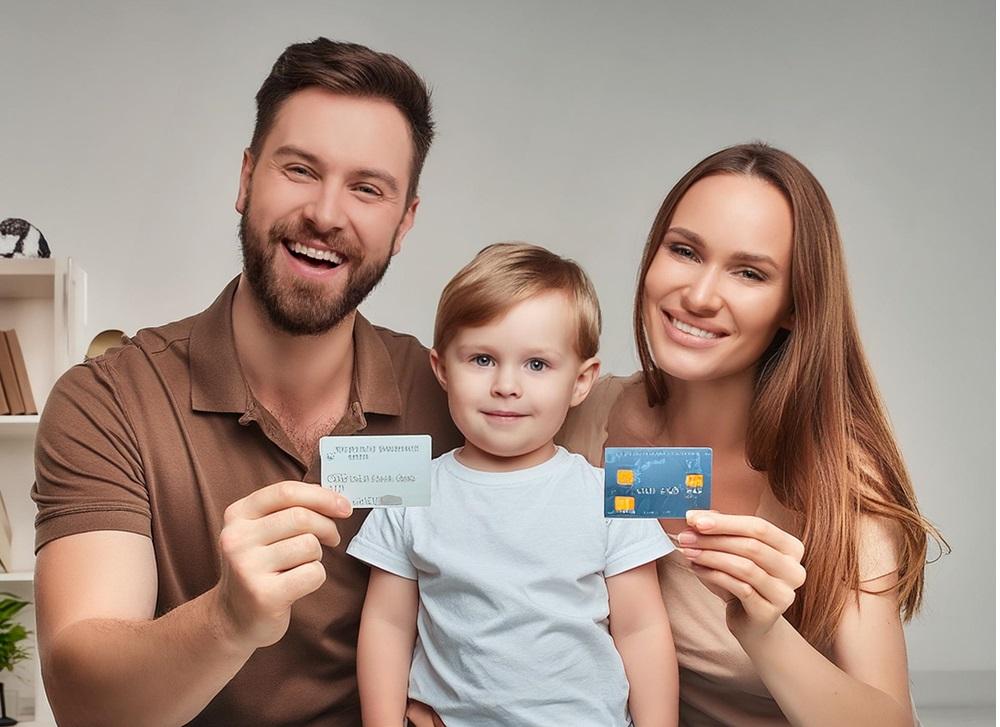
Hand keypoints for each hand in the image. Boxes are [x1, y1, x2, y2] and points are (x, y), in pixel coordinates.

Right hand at [213, 481, 352, 649]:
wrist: (234, 619)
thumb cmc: (260, 568)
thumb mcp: (263, 532)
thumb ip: (290, 509)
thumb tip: (334, 497)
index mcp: (237, 515)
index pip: (286, 492)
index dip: (321, 496)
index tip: (344, 506)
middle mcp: (237, 538)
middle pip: (301, 517)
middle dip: (327, 526)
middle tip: (332, 538)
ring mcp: (247, 567)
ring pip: (310, 545)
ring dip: (317, 555)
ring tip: (302, 565)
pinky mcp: (264, 595)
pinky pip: (313, 573)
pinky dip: (316, 577)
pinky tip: (299, 584)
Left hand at [677, 510, 805, 640]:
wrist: (751, 621)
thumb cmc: (742, 580)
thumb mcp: (733, 551)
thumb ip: (721, 530)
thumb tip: (696, 517)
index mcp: (791, 547)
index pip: (759, 527)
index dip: (725, 521)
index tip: (694, 519)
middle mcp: (794, 570)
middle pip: (751, 546)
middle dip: (713, 539)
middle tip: (685, 537)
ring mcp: (784, 593)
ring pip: (744, 567)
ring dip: (711, 557)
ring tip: (688, 552)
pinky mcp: (769, 612)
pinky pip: (739, 588)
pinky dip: (713, 575)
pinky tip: (696, 569)